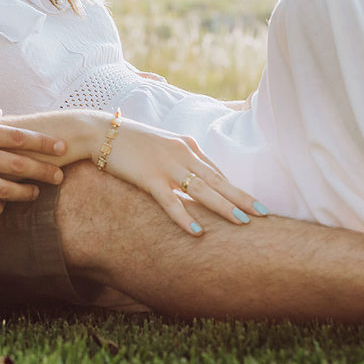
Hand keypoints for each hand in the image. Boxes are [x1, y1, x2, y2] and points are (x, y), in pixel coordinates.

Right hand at [0, 98, 66, 215]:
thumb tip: (0, 114)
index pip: (17, 137)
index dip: (43, 142)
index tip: (61, 146)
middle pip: (18, 166)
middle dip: (43, 171)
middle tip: (59, 176)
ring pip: (4, 190)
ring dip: (24, 193)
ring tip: (35, 193)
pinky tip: (1, 204)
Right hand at [96, 113, 265, 234]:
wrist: (99, 132)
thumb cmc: (128, 140)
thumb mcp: (160, 145)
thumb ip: (179, 158)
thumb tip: (195, 176)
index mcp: (186, 145)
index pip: (216, 171)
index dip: (236, 189)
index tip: (254, 203)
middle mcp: (182, 154)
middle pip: (218, 180)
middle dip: (242, 198)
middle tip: (264, 214)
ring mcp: (166, 165)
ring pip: (201, 190)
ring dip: (223, 207)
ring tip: (243, 222)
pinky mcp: (148, 177)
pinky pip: (169, 201)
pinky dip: (183, 216)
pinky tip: (197, 231)